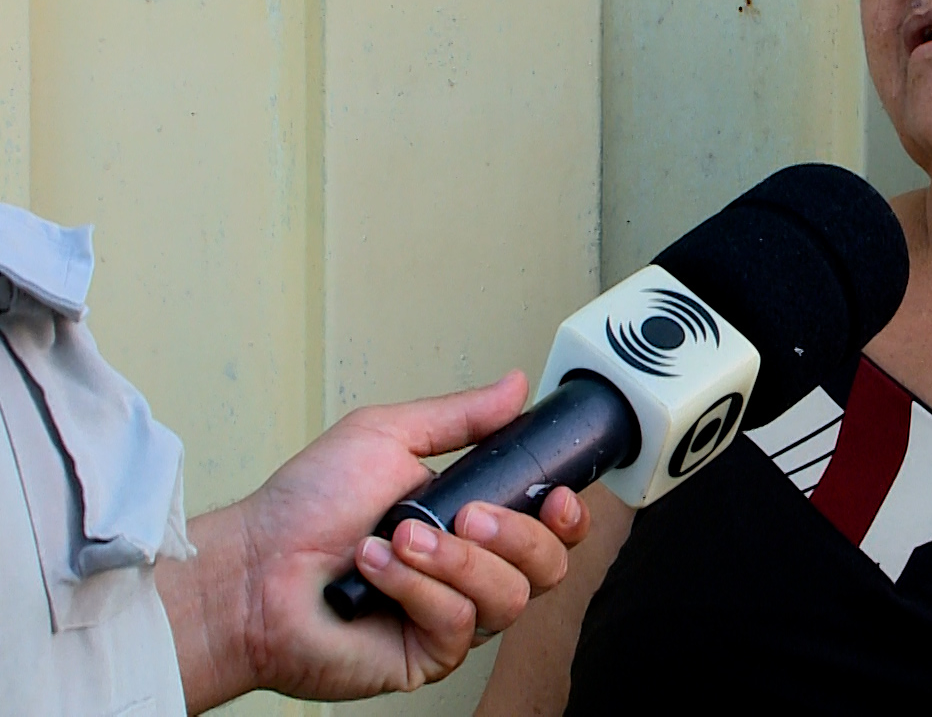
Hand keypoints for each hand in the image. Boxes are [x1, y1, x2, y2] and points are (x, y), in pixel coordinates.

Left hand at [160, 372, 593, 710]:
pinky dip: (416, 588)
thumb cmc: (303, 509)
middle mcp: (470, 573)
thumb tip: (514, 387)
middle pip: (548, 567)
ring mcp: (451, 617)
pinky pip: (459, 623)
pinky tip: (378, 568)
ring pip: (509, 597)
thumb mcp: (387, 437)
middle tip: (465, 515)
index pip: (552, 530)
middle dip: (514, 535)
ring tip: (400, 538)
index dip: (568, 517)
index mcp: (472, 522)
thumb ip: (460, 416)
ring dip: (454, 561)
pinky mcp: (427, 655)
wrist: (252, 569)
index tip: (556, 497)